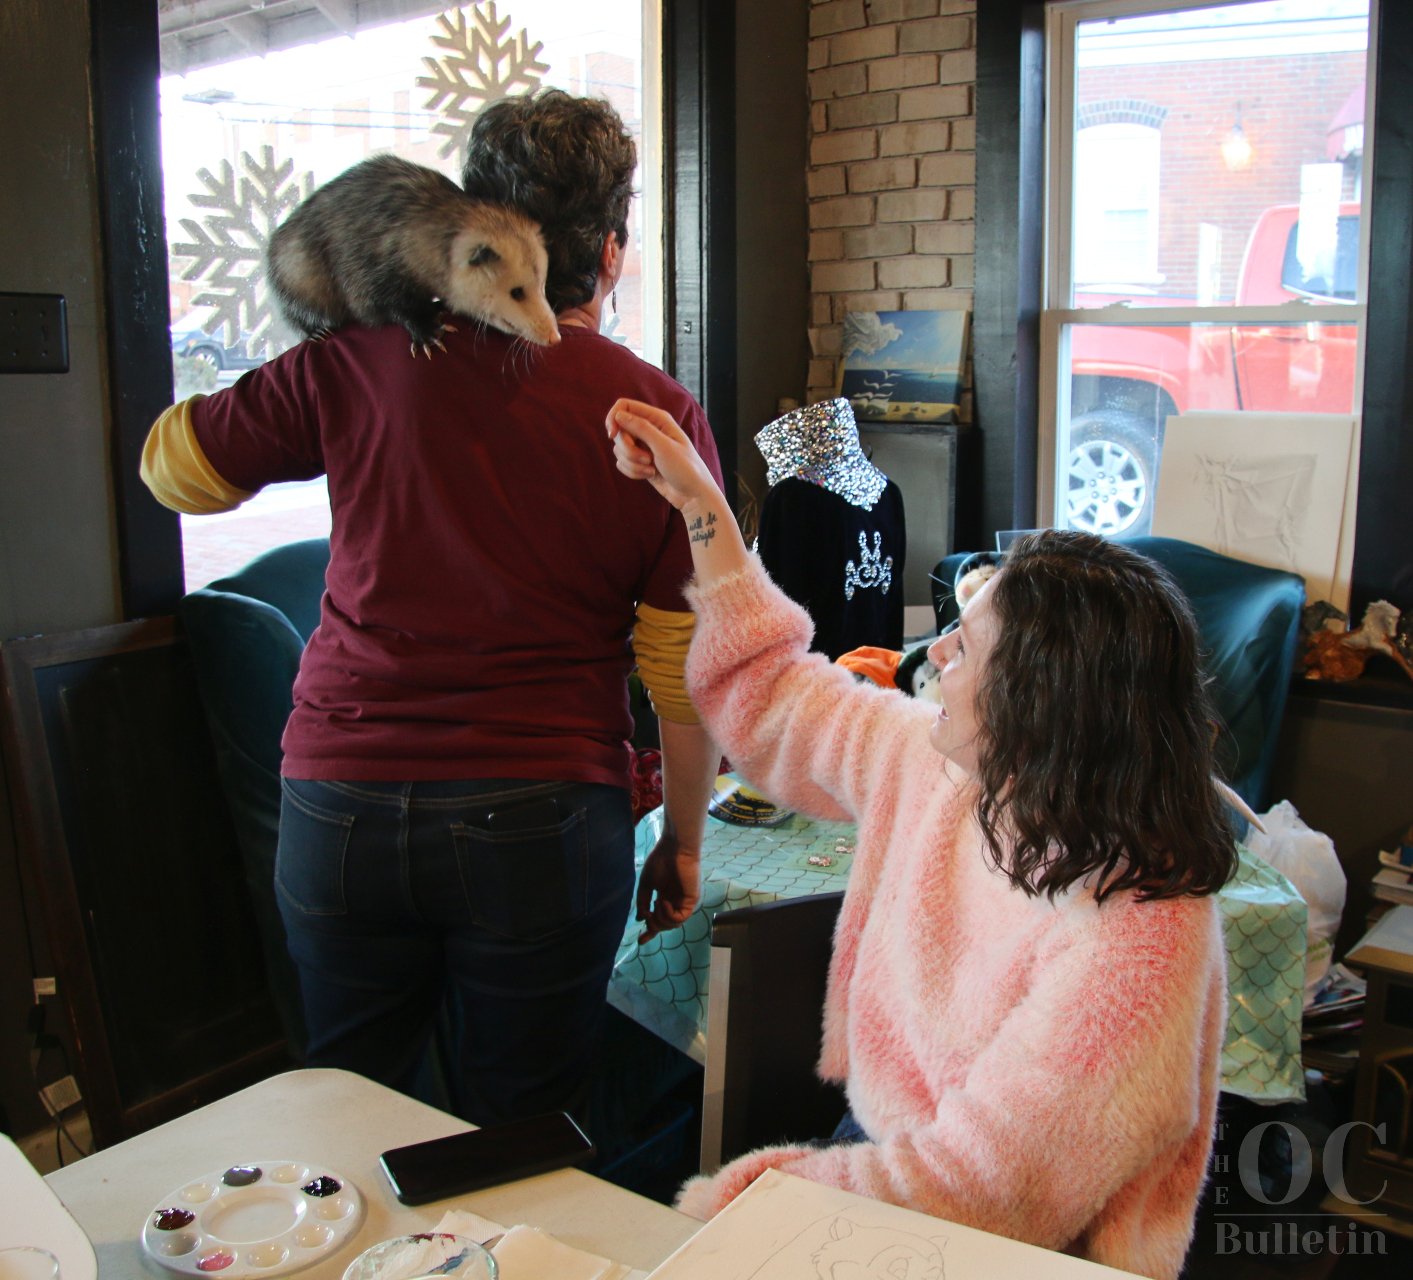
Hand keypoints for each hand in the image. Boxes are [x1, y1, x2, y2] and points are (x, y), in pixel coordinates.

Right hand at [606, 398, 723, 512]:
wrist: (693, 494)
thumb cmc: (685, 468)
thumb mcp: (663, 446)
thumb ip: (641, 428)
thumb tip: (619, 415)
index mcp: (657, 418)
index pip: (624, 406)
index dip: (614, 418)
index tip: (612, 435)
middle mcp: (649, 429)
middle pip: (619, 431)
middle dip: (627, 449)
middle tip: (646, 459)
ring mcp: (643, 446)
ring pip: (619, 449)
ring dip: (632, 463)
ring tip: (652, 469)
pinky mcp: (639, 462)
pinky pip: (622, 463)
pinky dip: (632, 471)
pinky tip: (650, 475)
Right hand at [634, 831, 701, 943]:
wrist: (674, 847)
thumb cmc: (661, 860)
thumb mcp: (646, 884)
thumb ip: (643, 902)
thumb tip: (640, 919)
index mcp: (666, 897)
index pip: (659, 919)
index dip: (650, 931)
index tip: (640, 941)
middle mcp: (677, 901)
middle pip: (666, 925)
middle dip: (654, 926)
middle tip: (647, 917)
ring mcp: (685, 902)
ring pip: (674, 925)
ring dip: (661, 920)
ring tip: (656, 904)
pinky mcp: (692, 900)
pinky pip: (680, 917)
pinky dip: (669, 914)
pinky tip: (663, 902)